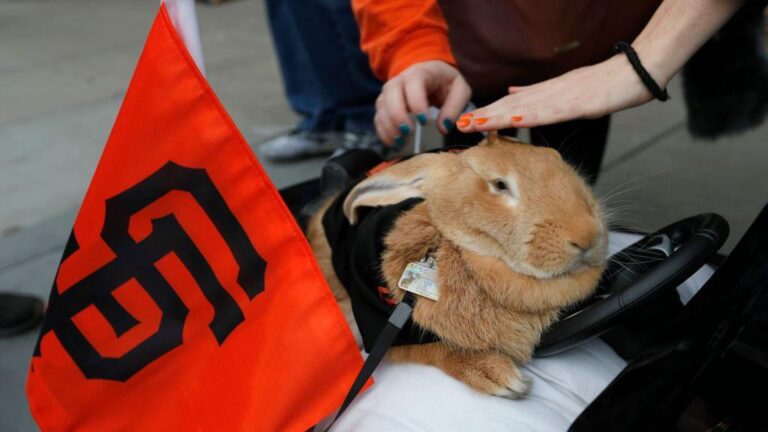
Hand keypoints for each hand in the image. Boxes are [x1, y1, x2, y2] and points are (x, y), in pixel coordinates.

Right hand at [375, 61, 471, 146]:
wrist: (430, 74)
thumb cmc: (446, 82)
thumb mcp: (460, 90)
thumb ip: (454, 107)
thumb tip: (443, 128)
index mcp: (421, 73)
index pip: (413, 83)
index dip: (416, 102)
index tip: (424, 121)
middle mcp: (400, 80)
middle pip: (391, 92)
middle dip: (397, 114)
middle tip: (408, 132)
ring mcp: (389, 92)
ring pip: (382, 106)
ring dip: (388, 126)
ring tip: (401, 142)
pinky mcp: (384, 105)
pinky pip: (378, 118)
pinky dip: (384, 132)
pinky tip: (394, 144)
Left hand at [457, 55, 655, 131]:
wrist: (636, 72)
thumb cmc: (607, 84)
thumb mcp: (566, 89)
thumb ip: (538, 94)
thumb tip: (513, 95)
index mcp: (546, 93)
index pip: (510, 106)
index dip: (487, 114)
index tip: (466, 122)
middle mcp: (549, 93)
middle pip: (510, 107)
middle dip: (484, 117)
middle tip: (459, 125)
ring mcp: (561, 97)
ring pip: (524, 109)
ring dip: (499, 117)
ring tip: (476, 123)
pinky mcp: (577, 103)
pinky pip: (550, 111)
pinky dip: (531, 116)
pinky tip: (514, 120)